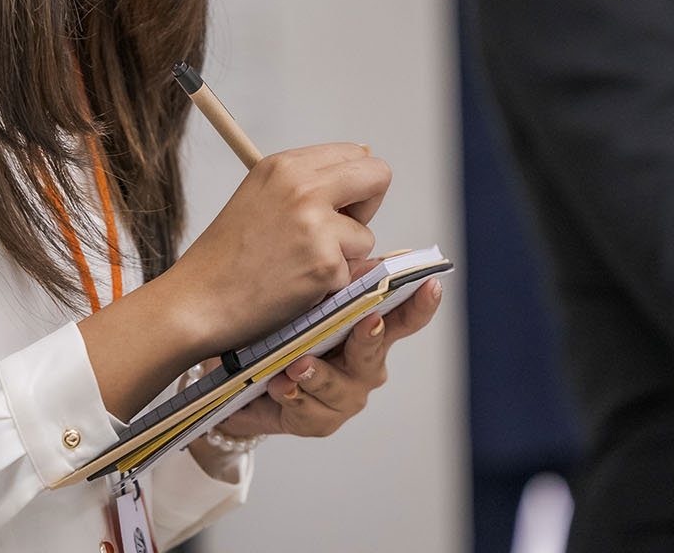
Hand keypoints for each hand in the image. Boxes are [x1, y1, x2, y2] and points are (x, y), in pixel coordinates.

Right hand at [164, 143, 391, 356]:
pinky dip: (329, 284)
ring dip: (343, 255)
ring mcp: (315, 225)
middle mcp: (302, 186)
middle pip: (378, 176)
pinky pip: (352, 272)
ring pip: (366, 235)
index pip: (353, 154)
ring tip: (299, 265)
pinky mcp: (324, 263)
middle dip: (369, 205)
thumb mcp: (260, 195)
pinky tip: (294, 285)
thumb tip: (364, 158)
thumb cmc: (227, 255)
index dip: (354, 183)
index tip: (337, 204)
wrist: (198, 300)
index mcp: (284, 164)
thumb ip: (307, 179)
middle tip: (339, 231)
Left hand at [207, 277, 443, 440]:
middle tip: (368, 321)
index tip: (431, 284)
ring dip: (318, 375)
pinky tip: (279, 387)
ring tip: (297, 365)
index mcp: (370, 332)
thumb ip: (343, 283)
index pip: (404, 317)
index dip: (421, 304)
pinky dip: (293, 398)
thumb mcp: (309, 302)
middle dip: (369, 337)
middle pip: (374, 352)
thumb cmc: (283, 332)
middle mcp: (365, 366)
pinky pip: (310, 412)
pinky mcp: (318, 422)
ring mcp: (345, 396)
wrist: (242, 376)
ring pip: (339, 388)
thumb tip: (369, 250)